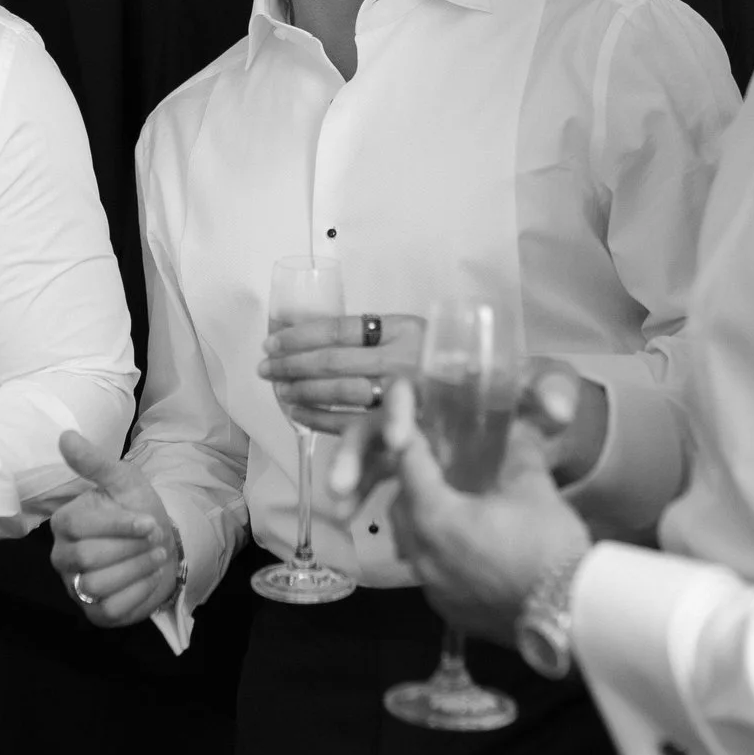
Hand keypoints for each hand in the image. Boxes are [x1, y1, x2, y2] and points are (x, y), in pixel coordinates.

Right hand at [47, 431, 182, 628]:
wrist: (164, 544)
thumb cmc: (138, 510)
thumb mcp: (124, 481)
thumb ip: (95, 462)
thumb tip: (66, 436)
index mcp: (64, 522)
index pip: (79, 526)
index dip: (118, 525)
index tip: (148, 520)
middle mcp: (62, 556)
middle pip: (87, 557)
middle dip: (130, 547)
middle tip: (154, 538)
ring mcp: (76, 586)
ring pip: (98, 585)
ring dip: (137, 568)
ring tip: (156, 556)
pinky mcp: (94, 612)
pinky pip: (110, 609)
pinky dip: (138, 592)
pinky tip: (149, 576)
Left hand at [260, 313, 424, 433]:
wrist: (486, 394)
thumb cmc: (437, 360)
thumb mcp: (411, 334)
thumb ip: (371, 333)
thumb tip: (303, 329)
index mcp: (405, 328)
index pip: (340, 328)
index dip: (300, 335)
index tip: (272, 341)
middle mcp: (404, 360)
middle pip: (334, 360)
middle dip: (292, 365)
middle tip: (266, 368)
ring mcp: (404, 395)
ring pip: (341, 393)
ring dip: (302, 391)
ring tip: (278, 389)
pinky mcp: (403, 426)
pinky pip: (352, 423)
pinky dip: (320, 418)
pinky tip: (300, 412)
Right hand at [328, 356, 604, 514]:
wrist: (552, 433)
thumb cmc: (543, 398)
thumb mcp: (552, 387)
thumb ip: (553, 391)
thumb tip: (555, 409)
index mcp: (445, 383)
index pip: (407, 387)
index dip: (397, 410)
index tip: (400, 444)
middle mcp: (422, 409)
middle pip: (374, 425)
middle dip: (353, 455)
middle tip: (343, 487)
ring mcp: (415, 442)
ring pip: (370, 457)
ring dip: (352, 483)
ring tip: (341, 514)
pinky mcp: (415, 472)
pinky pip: (380, 483)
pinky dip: (363, 500)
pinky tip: (351, 523)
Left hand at [381, 381, 589, 646]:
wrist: (570, 615)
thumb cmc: (548, 548)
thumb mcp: (534, 488)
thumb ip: (517, 453)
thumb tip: (516, 429)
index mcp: (435, 518)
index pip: (409, 468)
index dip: (414, 443)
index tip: (420, 429)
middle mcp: (423, 556)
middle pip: (401, 509)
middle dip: (413, 485)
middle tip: (436, 468)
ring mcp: (434, 590)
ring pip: (411, 546)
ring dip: (423, 523)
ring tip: (451, 508)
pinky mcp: (451, 613)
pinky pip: (430, 575)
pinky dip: (439, 555)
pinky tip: (467, 549)